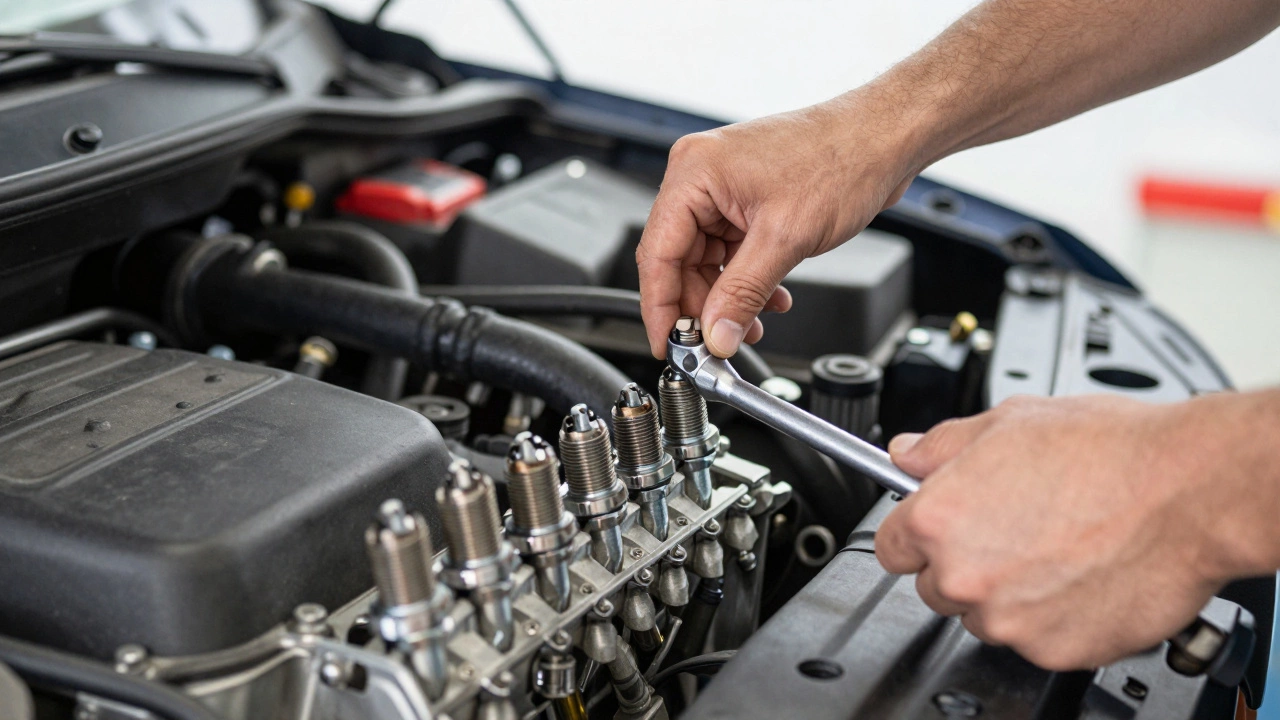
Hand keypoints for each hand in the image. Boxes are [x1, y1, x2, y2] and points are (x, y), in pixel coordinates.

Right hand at [636, 93, 917, 357]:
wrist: (884, 138)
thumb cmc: (842, 158)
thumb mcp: (784, 239)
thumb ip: (743, 293)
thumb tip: (716, 334)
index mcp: (694, 173)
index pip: (657, 253)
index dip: (660, 307)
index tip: (667, 344)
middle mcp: (701, 176)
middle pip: (679, 260)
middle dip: (701, 306)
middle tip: (717, 341)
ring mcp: (724, 187)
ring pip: (707, 260)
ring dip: (728, 297)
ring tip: (751, 323)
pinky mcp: (746, 199)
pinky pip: (731, 251)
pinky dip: (746, 279)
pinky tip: (770, 298)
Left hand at [876, 394, 1249, 669]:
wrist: (1188, 491)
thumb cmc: (1109, 452)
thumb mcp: (1008, 421)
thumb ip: (941, 446)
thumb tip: (907, 454)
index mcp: (939, 518)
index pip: (890, 546)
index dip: (916, 533)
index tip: (936, 529)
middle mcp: (964, 575)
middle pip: (935, 585)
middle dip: (963, 562)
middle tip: (1013, 531)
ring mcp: (1007, 620)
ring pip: (983, 616)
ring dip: (1006, 594)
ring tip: (1056, 549)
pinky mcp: (1053, 650)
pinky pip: (1034, 639)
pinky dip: (1052, 617)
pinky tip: (1080, 575)